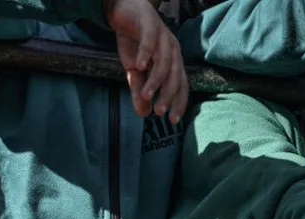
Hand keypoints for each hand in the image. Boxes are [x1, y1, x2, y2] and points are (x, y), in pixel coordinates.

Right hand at [105, 0, 188, 122]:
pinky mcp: (149, 24)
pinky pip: (150, 40)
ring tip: (146, 94)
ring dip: (156, 79)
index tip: (172, 121)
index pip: (180, 84)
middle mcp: (172, 49)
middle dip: (168, 95)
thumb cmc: (133, 41)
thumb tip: (143, 114)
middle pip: (175, 75)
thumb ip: (139, 91)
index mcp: (172, 61)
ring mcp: (162, 36)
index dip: (178, 102)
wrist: (124, 11)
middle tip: (159, 112)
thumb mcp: (134, 71)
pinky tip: (139, 66)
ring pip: (164, 61)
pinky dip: (146, 53)